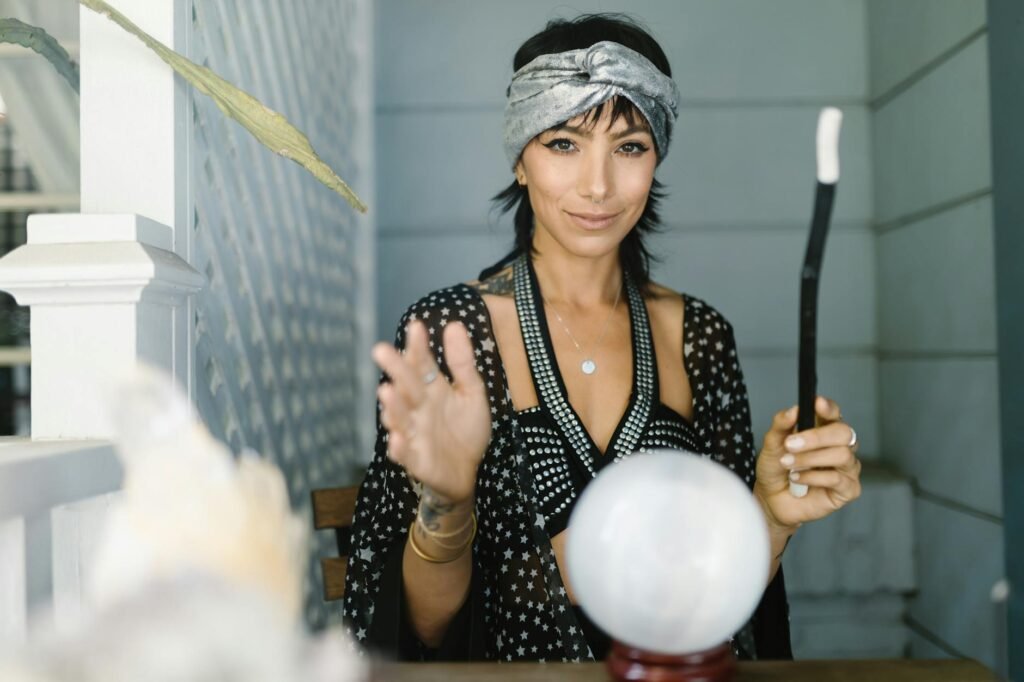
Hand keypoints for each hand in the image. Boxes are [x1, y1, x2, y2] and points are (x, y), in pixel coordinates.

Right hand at [372, 320, 490, 504]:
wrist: (470, 472)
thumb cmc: (466, 429)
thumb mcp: (472, 392)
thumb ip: (463, 362)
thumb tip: (455, 324)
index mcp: (431, 389)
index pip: (422, 364)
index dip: (418, 347)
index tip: (416, 326)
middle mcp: (418, 408)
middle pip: (405, 386)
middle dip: (395, 369)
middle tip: (381, 350)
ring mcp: (414, 433)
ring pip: (400, 418)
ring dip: (392, 406)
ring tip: (386, 390)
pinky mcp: (416, 460)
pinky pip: (405, 454)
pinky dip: (399, 448)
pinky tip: (397, 439)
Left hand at [753, 396, 861, 531]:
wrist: (771, 499)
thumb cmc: (776, 469)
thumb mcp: (771, 444)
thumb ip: (781, 425)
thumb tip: (793, 410)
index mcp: (824, 430)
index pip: (834, 414)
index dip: (829, 408)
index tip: (817, 403)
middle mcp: (841, 447)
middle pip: (844, 433)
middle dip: (816, 437)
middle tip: (790, 444)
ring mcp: (847, 468)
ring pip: (842, 455)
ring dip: (810, 459)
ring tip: (788, 464)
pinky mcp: (848, 489)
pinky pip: (837, 479)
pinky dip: (813, 477)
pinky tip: (797, 479)